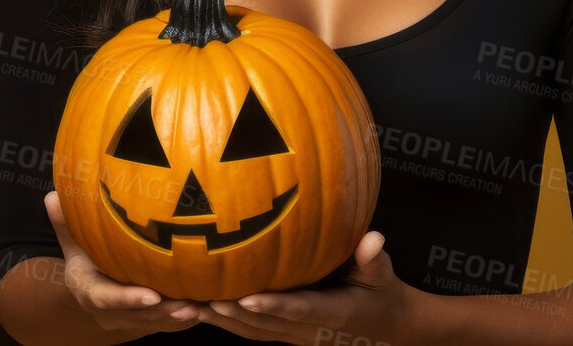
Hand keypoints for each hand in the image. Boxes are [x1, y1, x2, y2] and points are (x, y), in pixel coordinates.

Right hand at [44, 190, 200, 336]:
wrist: (88, 285)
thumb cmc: (85, 256)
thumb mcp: (73, 240)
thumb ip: (65, 222)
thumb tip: (52, 195)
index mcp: (88, 291)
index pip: (107, 299)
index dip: (129, 299)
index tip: (152, 294)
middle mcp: (106, 313)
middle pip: (136, 317)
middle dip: (162, 312)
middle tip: (188, 304)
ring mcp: (126, 321)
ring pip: (154, 323)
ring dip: (178, 318)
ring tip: (201, 307)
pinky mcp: (144, 323)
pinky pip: (166, 325)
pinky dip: (185, 319)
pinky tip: (207, 309)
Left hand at [190, 231, 422, 343]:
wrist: (386, 331)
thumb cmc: (381, 295)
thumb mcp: (382, 277)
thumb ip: (373, 260)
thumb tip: (374, 237)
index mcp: (332, 314)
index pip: (299, 310)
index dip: (274, 306)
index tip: (248, 298)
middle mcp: (307, 331)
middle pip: (265, 326)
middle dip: (234, 315)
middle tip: (204, 301)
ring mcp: (293, 337)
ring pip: (252, 332)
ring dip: (220, 322)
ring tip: (186, 308)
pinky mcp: (283, 335)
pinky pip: (250, 332)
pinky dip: (224, 323)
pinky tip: (197, 310)